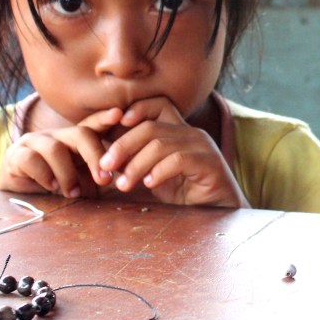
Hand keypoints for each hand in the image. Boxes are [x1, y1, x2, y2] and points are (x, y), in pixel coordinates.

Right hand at [0, 107, 124, 197]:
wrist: (21, 192)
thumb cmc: (58, 184)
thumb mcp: (83, 181)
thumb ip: (98, 176)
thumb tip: (122, 179)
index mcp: (75, 139)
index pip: (92, 125)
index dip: (104, 118)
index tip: (119, 114)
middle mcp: (57, 135)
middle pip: (80, 134)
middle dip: (95, 156)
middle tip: (105, 180)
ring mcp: (35, 142)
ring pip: (55, 149)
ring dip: (67, 174)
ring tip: (72, 193)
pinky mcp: (17, 155)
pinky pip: (31, 159)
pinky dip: (44, 175)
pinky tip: (51, 187)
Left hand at [96, 96, 248, 208]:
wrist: (218, 215)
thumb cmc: (184, 194)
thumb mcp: (154, 174)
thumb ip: (136, 162)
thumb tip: (102, 157)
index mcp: (179, 130)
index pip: (159, 104)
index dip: (136, 109)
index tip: (114, 125)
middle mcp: (192, 133)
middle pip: (151, 127)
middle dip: (123, 146)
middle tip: (106, 166)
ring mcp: (203, 146)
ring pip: (160, 144)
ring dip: (136, 164)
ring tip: (124, 184)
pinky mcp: (210, 163)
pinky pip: (178, 160)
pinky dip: (159, 171)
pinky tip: (149, 185)